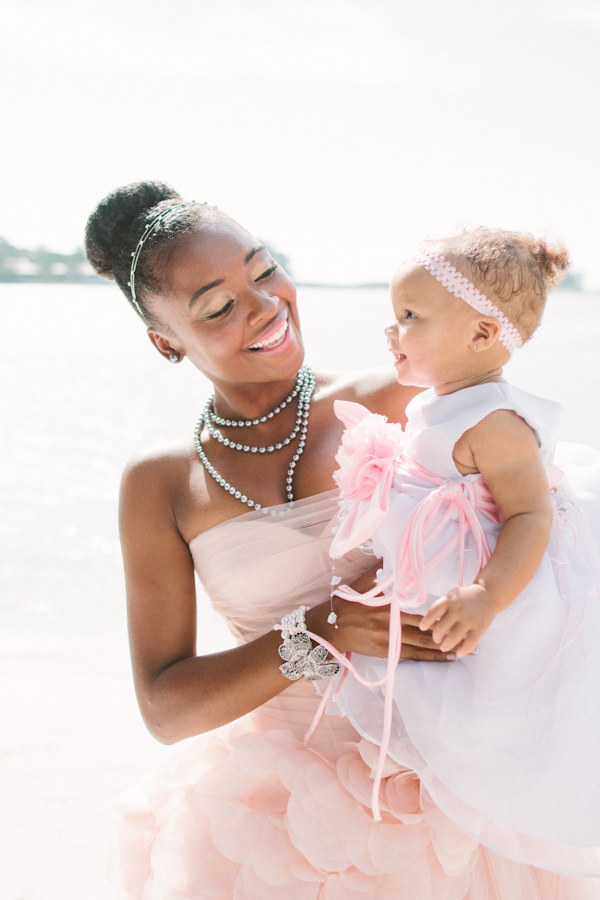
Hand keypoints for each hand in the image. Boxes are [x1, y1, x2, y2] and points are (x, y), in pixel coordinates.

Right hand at [306, 561, 455, 661]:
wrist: (330, 629)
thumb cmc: (346, 604)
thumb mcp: (361, 584)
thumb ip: (377, 571)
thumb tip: (389, 555)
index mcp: (389, 607)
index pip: (419, 611)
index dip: (439, 615)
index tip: (456, 613)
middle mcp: (391, 625)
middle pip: (424, 632)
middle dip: (447, 635)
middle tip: (469, 636)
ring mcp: (389, 641)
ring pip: (421, 647)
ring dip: (442, 650)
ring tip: (462, 652)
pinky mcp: (385, 653)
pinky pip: (411, 657)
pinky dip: (428, 658)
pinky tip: (442, 659)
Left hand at [419, 584, 496, 655]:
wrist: (487, 594)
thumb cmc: (464, 598)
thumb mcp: (451, 596)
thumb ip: (442, 607)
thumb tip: (428, 622)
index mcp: (449, 601)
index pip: (433, 611)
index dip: (426, 621)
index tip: (422, 628)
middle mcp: (458, 610)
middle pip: (441, 627)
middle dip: (436, 636)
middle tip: (437, 639)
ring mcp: (469, 619)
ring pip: (453, 637)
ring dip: (446, 645)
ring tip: (444, 647)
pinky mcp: (480, 627)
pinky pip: (470, 642)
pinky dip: (463, 650)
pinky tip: (459, 653)